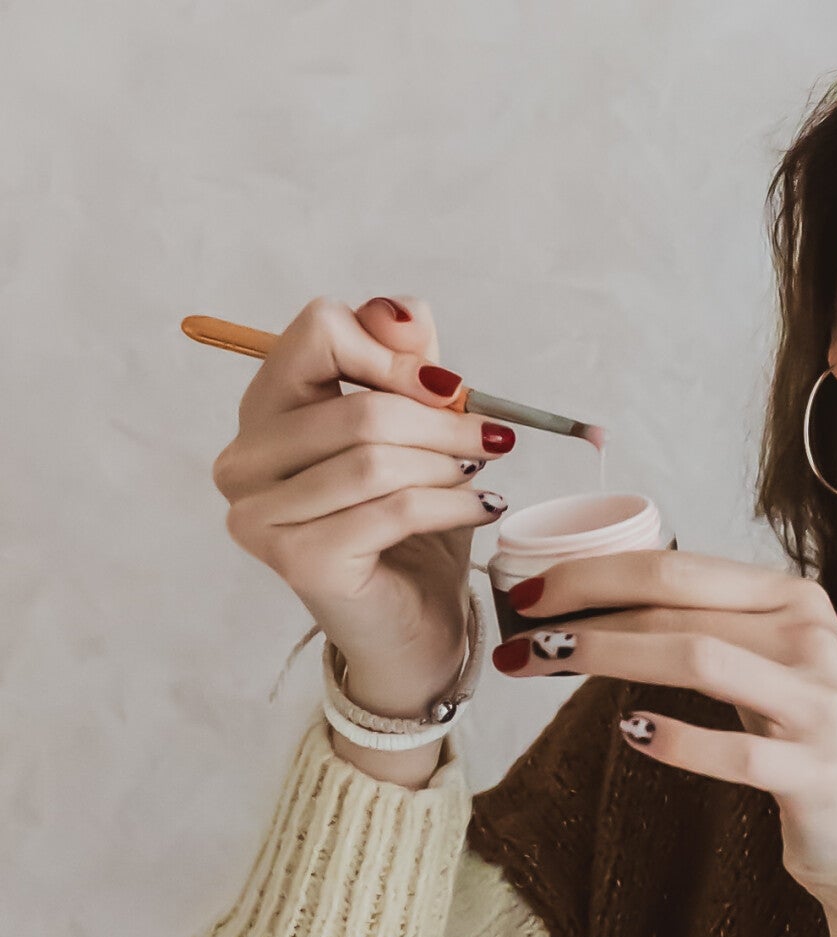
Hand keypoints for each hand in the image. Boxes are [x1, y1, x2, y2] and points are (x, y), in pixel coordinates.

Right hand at [211, 295, 516, 781]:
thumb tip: (401, 309)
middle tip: (492, 437)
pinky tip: (480, 505)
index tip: (446, 387)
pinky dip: (450, 503)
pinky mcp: (298, 561)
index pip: (316, 331)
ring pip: (374, 460)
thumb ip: (406, 363)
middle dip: (441, 421)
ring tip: (480, 473)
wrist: (411, 627)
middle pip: (357, 407)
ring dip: (447, 463)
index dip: (390, 352)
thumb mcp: (416, 430)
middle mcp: (243, 460)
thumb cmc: (408, 525)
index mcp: (264, 411)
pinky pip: (391, 510)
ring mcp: (259, 516)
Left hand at [492, 548, 836, 936]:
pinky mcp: (820, 772)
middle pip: (678, 605)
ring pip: (699, 659)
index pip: (679, 566)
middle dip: (585, 610)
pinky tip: (632, 733)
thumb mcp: (774, 668)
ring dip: (609, 656)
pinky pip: (737, 750)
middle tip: (518, 631)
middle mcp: (813, 639)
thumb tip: (605, 602)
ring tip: (548, 665)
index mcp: (795, 600)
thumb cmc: (813, 745)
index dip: (595, 571)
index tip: (529, 588)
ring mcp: (822, 705)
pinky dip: (677, 739)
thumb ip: (713, 628)